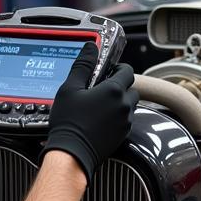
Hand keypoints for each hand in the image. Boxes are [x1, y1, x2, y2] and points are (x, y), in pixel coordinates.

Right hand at [45, 42, 138, 182]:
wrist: (72, 153)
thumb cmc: (69, 122)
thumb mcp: (70, 88)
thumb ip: (83, 65)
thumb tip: (91, 47)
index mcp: (114, 91)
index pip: (127, 70)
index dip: (118, 68)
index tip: (107, 70)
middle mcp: (124, 105)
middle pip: (131, 88)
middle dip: (120, 85)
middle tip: (102, 88)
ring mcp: (126, 121)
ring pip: (130, 105)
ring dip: (120, 101)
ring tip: (100, 104)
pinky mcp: (123, 134)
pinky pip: (126, 119)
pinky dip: (118, 116)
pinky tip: (101, 118)